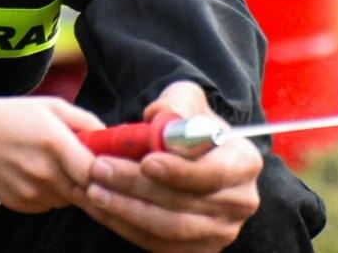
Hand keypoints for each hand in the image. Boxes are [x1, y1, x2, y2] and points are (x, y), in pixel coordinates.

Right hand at [0, 94, 101, 213]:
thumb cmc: (12, 115)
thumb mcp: (52, 106)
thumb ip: (86, 122)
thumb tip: (111, 138)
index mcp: (56, 143)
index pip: (97, 173)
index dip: (107, 172)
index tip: (107, 165)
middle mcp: (44, 172)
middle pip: (86, 190)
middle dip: (90, 181)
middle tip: (81, 163)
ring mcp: (31, 192)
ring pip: (68, 200)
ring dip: (69, 187)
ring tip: (53, 164)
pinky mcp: (20, 204)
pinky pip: (49, 205)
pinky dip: (50, 194)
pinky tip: (36, 173)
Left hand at [76, 81, 261, 252]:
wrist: (190, 154)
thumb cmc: (188, 124)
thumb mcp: (186, 100)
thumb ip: (175, 104)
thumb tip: (159, 116)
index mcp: (244, 163)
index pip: (212, 173)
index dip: (179, 171)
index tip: (145, 161)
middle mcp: (239, 203)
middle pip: (184, 205)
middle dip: (136, 187)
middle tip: (99, 169)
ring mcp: (219, 232)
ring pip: (168, 229)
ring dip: (125, 210)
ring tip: (93, 189)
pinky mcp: (196, 250)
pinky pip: (156, 244)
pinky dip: (124, 226)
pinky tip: (99, 206)